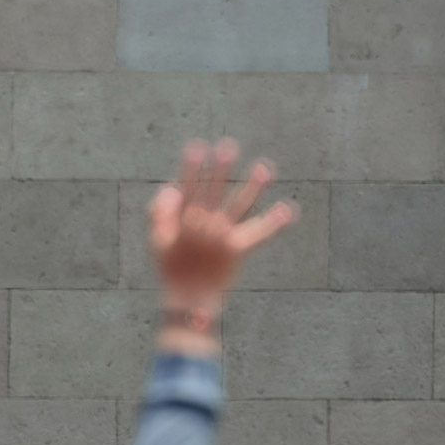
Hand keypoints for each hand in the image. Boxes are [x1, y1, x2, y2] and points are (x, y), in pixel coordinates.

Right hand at [150, 139, 297, 310]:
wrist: (188, 298)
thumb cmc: (170, 269)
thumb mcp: (157, 240)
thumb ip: (159, 213)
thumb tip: (171, 189)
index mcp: (183, 221)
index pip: (188, 188)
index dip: (191, 168)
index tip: (196, 148)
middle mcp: (203, 225)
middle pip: (214, 191)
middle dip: (220, 168)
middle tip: (228, 146)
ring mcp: (222, 236)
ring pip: (239, 206)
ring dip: (252, 186)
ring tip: (264, 167)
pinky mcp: (238, 249)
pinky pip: (259, 234)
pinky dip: (274, 223)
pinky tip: (287, 209)